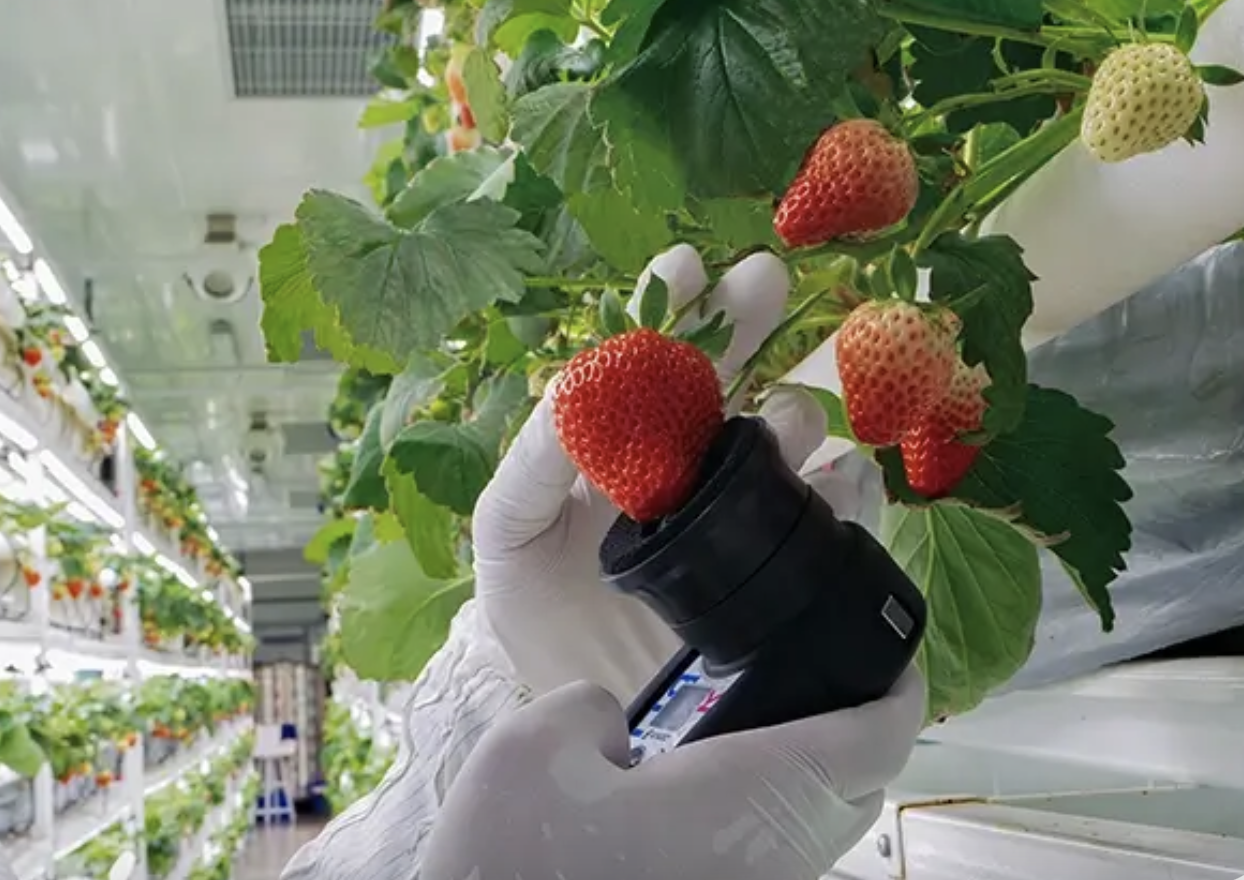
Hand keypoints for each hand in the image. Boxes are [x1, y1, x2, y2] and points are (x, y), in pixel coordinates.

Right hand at [420, 665, 925, 879]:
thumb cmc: (518, 860)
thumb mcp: (536, 745)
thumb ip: (591, 708)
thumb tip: (613, 729)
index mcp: (750, 798)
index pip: (876, 739)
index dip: (896, 686)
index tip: (887, 650)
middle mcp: (772, 860)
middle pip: (858, 792)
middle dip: (853, 732)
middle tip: (809, 681)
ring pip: (815, 835)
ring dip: (808, 781)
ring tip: (750, 731)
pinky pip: (772, 861)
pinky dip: (765, 818)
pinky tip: (700, 796)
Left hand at [472, 244, 863, 701]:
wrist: (588, 709)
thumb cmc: (538, 610)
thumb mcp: (513, 534)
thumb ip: (534, 464)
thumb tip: (571, 392)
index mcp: (620, 442)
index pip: (646, 359)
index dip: (668, 308)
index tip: (687, 264)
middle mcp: (686, 462)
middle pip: (725, 373)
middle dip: (744, 320)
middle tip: (764, 278)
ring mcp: (740, 508)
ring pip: (784, 434)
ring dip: (791, 411)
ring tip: (783, 421)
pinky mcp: (784, 562)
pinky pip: (831, 511)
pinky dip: (845, 486)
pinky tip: (839, 478)